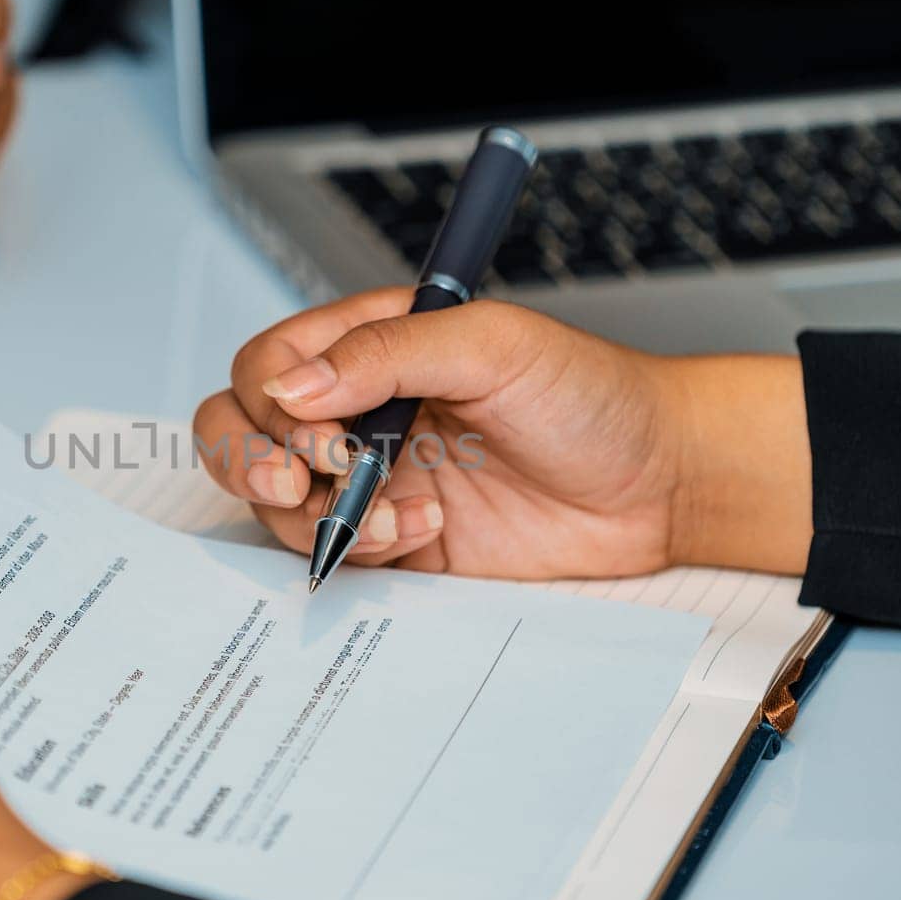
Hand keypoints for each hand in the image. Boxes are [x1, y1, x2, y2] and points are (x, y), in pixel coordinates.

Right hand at [194, 288, 812, 579]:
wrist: (658, 484)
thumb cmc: (589, 394)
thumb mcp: (493, 345)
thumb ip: (387, 354)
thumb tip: (291, 385)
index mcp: (371, 347)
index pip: (268, 366)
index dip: (270, 403)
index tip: (318, 431)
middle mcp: (358, 412)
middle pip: (243, 433)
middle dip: (253, 464)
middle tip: (302, 483)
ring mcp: (373, 480)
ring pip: (279, 505)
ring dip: (320, 516)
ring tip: (400, 515)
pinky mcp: (399, 540)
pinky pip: (338, 554)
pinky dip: (366, 551)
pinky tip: (428, 533)